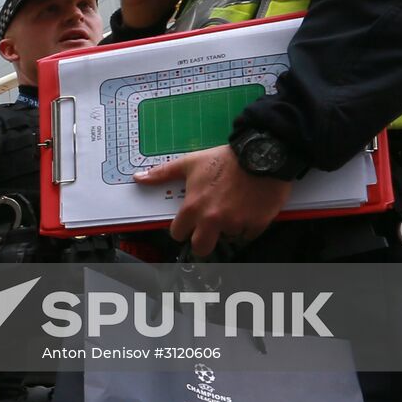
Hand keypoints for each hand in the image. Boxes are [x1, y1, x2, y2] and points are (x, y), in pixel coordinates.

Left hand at [133, 144, 292, 255]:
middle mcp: (213, 220)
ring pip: (228, 238)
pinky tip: (248, 209)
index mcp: (194, 208)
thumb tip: (139, 178)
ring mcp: (236, 224)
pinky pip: (249, 234)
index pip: (178, 233)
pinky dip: (248, 225)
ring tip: (233, 208)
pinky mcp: (257, 225)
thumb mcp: (190, 163)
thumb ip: (163, 173)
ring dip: (228, 228)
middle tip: (209, 228)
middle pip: (200, 248)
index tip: (189, 222)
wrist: (262, 153)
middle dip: (202, 240)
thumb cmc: (225, 159)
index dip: (182, 228)